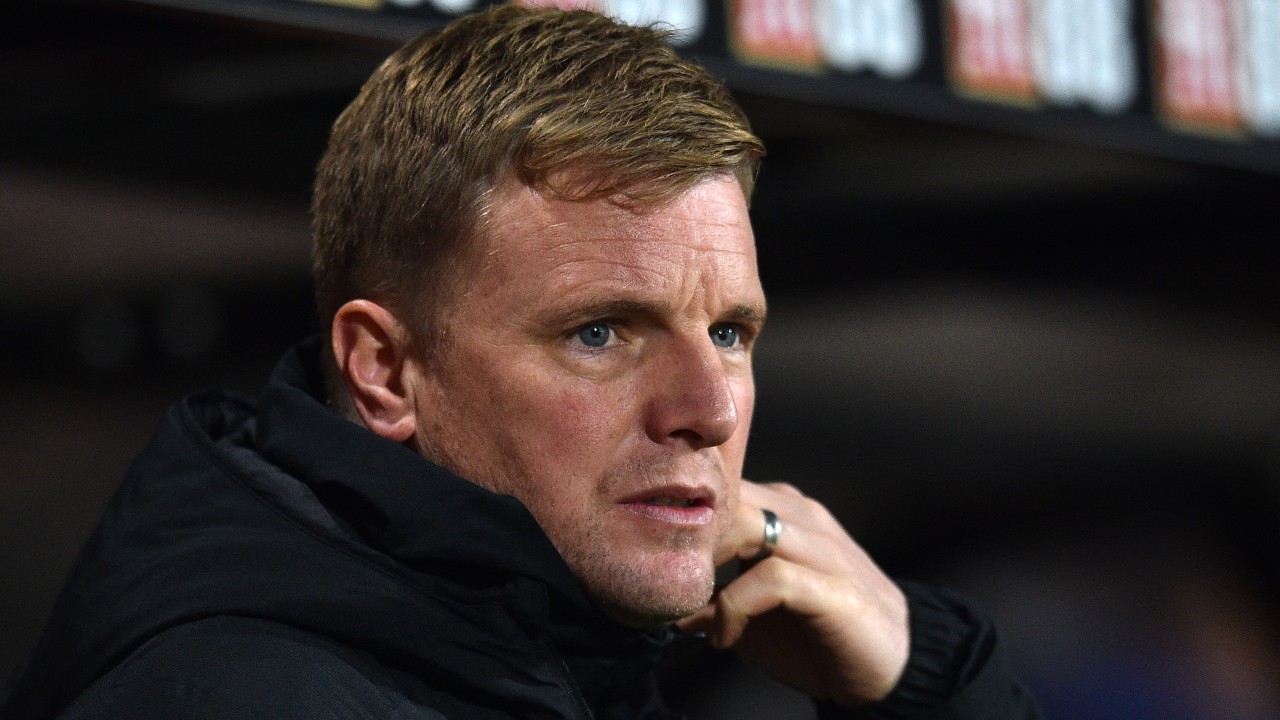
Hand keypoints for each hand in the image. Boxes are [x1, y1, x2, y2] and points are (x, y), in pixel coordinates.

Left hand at [676, 480, 909, 707]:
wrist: (889, 666)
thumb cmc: (816, 634)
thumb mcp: (753, 613)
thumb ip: (711, 600)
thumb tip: (664, 607)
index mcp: (780, 512)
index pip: (720, 487)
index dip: (679, 515)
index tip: (652, 556)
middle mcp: (800, 518)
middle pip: (728, 494)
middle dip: (687, 534)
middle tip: (664, 579)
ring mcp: (821, 548)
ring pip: (749, 522)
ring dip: (708, 562)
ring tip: (689, 603)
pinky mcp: (833, 588)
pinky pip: (773, 578)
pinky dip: (735, 607)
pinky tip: (724, 636)